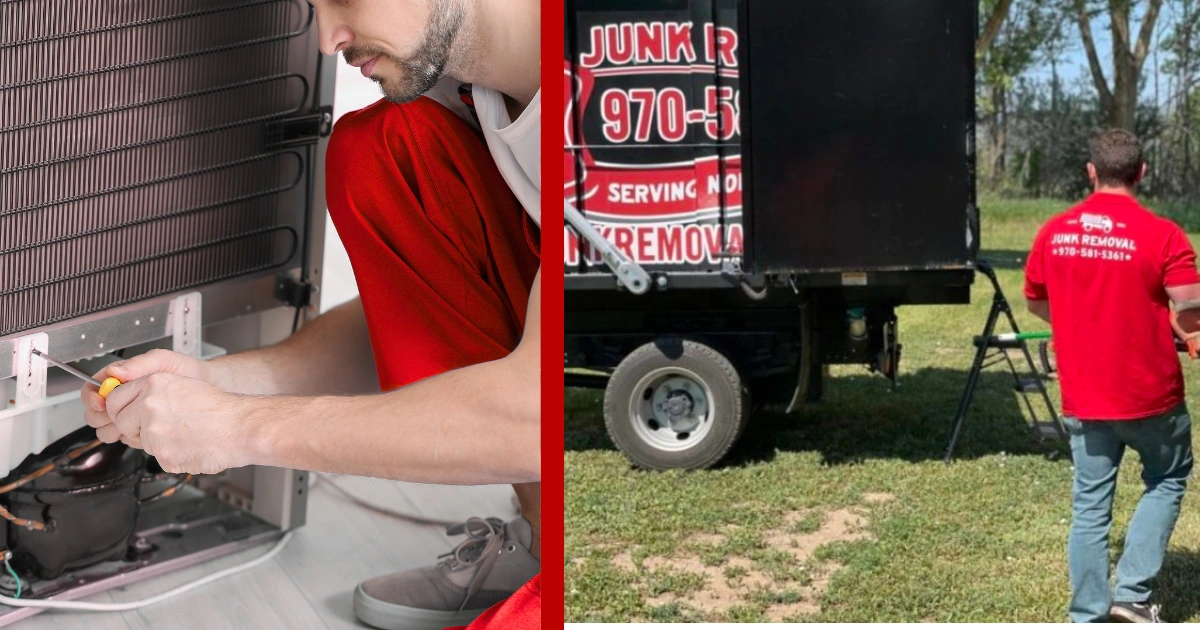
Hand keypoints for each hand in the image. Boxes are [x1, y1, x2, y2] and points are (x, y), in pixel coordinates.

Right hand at [82, 349, 214, 439]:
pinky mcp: (141, 429)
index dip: (92, 398)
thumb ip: (139, 364)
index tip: (100, 404)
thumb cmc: (186, 371)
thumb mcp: (164, 361)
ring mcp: (131, 415)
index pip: (91, 390)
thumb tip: (115, 372)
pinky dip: (132, 437)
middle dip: (103, 417)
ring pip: (106, 429)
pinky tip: (147, 431)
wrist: (207, 387)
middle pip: (94, 414)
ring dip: (117, 429)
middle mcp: (122, 398)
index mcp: (121, 379)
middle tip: (120, 416)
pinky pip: (125, 438)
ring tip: (137, 423)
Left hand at [88, 372, 253, 473]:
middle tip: (163, 426)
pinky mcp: (162, 454)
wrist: (241, 427)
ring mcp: (154, 431)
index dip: (121, 409)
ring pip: (140, 441)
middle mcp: (149, 405)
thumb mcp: (182, 385)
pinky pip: (157, 457)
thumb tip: (125, 403)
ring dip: (157, 441)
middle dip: (136, 427)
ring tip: (184, 433)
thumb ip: (150, 391)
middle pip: (121, 422)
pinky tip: (190, 444)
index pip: (114, 399)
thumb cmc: (219, 408)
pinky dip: (172, 454)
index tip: (128, 414)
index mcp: (153, 384)